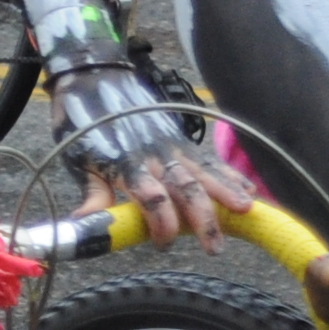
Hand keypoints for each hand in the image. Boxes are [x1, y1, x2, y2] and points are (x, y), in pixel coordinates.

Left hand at [52, 50, 239, 241]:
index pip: (152, 197)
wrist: (99, 82)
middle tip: (215, 247)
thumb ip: (92, 194)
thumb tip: (81, 224)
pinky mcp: (185, 141)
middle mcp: (156, 156)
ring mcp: (175, 147)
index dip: (162, 222)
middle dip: (204, 218)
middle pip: (187, 188)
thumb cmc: (86, 127)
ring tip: (247, 210)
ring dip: (227, 192)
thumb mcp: (80, 162)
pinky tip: (249, 189)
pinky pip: (211, 160)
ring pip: (206, 172)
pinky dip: (231, 175)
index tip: (164, 245)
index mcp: (128, 164)